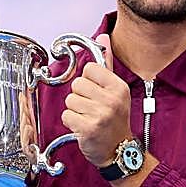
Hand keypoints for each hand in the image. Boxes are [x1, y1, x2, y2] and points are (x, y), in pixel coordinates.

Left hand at [61, 46, 132, 168]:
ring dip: (75, 111)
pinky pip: (66, 116)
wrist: (119, 150)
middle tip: (91, 108)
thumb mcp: (116, 90)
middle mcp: (111, 99)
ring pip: (70, 100)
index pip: (89, 69)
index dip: (88, 81)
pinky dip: (71, 123)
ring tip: (88, 118)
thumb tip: (102, 36)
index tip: (95, 93)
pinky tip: (83, 127)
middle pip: (77, 85)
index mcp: (118, 87)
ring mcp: (100, 114)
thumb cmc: (115, 120)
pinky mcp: (88, 128)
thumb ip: (107, 64)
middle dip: (79, 97)